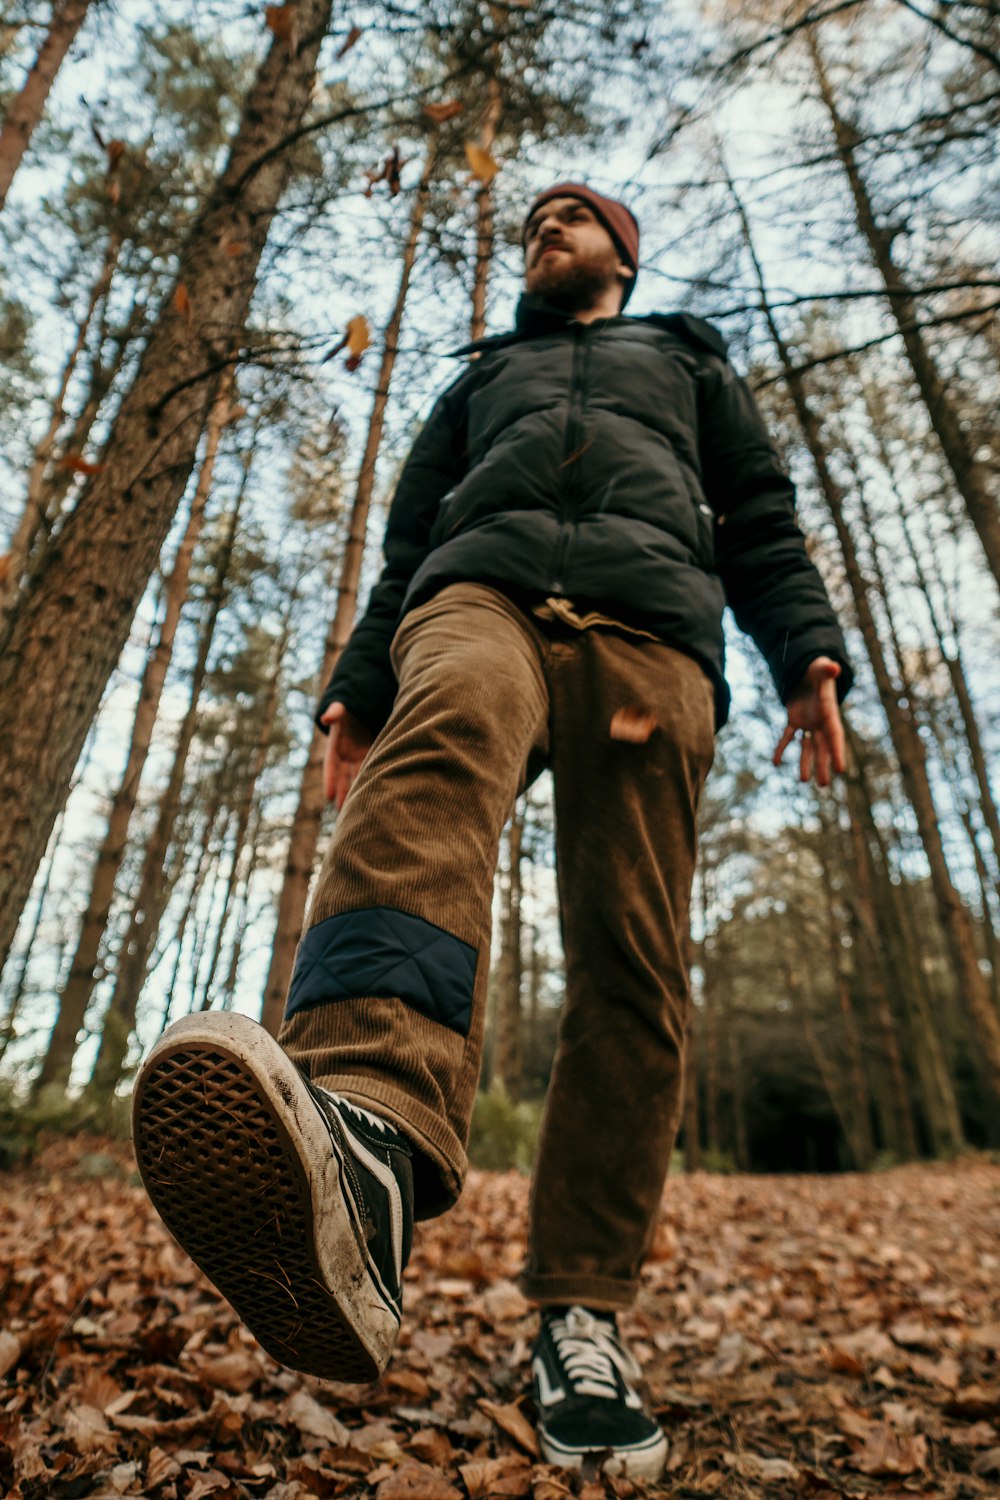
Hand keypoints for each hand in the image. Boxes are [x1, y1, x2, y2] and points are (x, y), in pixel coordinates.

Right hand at [321, 701, 373, 808]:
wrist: (361, 708)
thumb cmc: (348, 709)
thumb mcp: (341, 708)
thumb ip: (335, 712)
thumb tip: (327, 718)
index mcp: (334, 747)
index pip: (330, 766)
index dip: (330, 780)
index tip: (329, 796)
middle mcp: (345, 756)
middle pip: (343, 777)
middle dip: (343, 793)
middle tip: (342, 812)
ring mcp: (358, 758)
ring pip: (356, 778)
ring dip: (356, 793)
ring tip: (356, 811)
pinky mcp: (371, 756)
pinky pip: (370, 771)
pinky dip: (370, 783)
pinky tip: (374, 796)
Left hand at [773, 657, 845, 787]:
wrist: (809, 672)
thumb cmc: (819, 671)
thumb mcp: (822, 669)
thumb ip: (827, 670)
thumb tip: (833, 667)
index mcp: (830, 714)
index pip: (835, 736)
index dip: (837, 752)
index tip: (840, 770)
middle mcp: (820, 723)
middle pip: (822, 748)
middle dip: (823, 765)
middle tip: (824, 784)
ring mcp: (808, 724)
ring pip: (806, 747)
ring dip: (805, 763)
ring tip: (803, 780)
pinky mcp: (794, 721)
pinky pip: (787, 737)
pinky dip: (781, 749)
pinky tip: (775, 763)